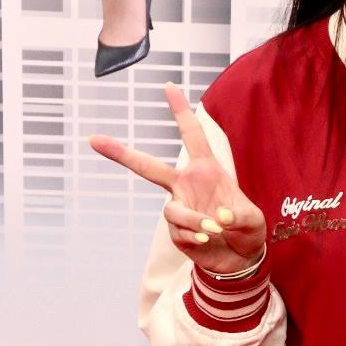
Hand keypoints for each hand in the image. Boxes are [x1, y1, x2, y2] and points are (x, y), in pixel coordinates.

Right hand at [89, 82, 266, 274]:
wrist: (241, 260)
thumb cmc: (248, 231)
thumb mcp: (252, 219)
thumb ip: (239, 216)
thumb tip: (216, 218)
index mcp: (206, 170)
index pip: (192, 135)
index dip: (181, 111)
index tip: (168, 86)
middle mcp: (187, 185)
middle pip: (149, 166)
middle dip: (121, 153)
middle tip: (93, 140)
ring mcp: (180, 208)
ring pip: (172, 210)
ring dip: (193, 220)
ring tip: (214, 230)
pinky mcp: (177, 232)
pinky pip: (178, 232)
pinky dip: (194, 237)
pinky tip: (206, 241)